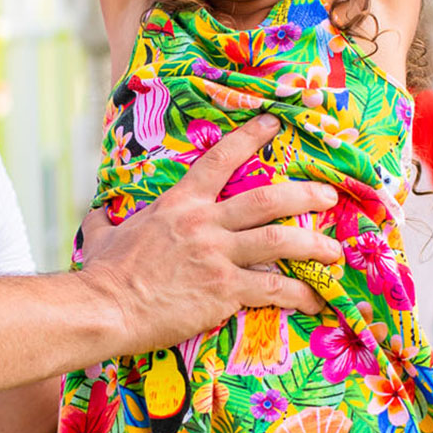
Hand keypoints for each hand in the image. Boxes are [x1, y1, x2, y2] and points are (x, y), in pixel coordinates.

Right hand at [80, 116, 341, 349]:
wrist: (103, 308)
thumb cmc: (101, 274)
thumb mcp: (100, 236)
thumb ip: (105, 222)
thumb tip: (95, 214)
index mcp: (177, 205)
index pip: (219, 161)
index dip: (250, 138)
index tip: (274, 124)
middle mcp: (203, 224)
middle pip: (267, 200)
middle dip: (305, 194)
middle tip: (328, 195)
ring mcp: (217, 256)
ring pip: (280, 241)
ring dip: (315, 244)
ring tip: (336, 251)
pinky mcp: (225, 290)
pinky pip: (275, 289)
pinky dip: (301, 294)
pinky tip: (316, 300)